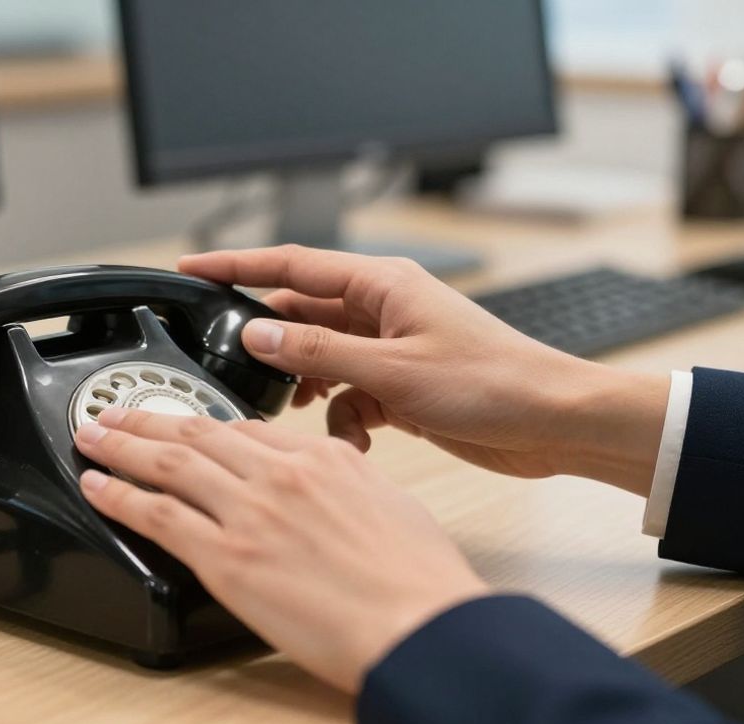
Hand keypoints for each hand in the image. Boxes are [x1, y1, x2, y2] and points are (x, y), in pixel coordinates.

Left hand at [74, 408, 487, 693]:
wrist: (419, 624)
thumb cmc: (418, 580)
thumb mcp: (393, 505)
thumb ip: (348, 485)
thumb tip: (330, 485)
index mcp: (323, 458)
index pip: (248, 427)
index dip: (204, 422)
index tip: (184, 422)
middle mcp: (280, 475)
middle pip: (198, 432)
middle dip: (147, 417)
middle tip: (114, 410)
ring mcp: (249, 513)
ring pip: (168, 463)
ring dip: (121, 445)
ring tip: (92, 436)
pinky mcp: (226, 558)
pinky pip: (157, 516)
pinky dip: (119, 496)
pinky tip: (97, 487)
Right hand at [180, 246, 669, 494]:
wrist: (551, 422)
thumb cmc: (493, 382)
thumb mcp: (392, 369)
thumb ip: (317, 351)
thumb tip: (257, 333)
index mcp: (381, 285)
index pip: (290, 264)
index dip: (236, 266)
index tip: (192, 270)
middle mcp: (381, 310)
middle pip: (300, 314)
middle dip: (272, 344)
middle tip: (239, 368)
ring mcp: (390, 347)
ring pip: (319, 359)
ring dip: (307, 387)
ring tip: (301, 409)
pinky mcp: (399, 384)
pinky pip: (346, 393)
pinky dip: (342, 417)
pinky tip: (355, 439)